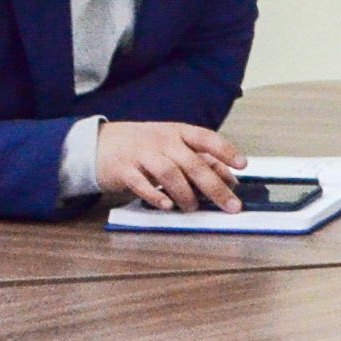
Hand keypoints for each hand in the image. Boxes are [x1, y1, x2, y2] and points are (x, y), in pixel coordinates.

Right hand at [96, 121, 246, 212]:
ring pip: (170, 173)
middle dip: (215, 187)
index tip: (243, 165)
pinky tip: (167, 206)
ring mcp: (141, 154)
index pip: (206, 138)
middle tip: (231, 205)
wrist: (97, 143)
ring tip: (193, 208)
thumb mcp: (171, 147)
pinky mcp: (123, 170)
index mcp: (177, 132)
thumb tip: (229, 178)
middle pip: (193, 163)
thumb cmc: (142, 146)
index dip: (226, 151)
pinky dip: (155, 196)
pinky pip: (141, 184)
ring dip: (186, 194)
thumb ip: (199, 160)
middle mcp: (162, 141)